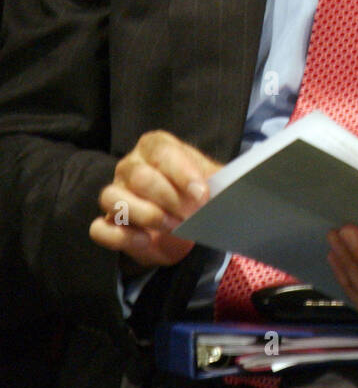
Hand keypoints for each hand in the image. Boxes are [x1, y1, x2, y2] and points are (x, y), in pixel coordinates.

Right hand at [90, 130, 221, 268]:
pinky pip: (100, 228)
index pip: (162, 152)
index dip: (182, 174)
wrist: (186, 226)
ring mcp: (114, 193)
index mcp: (155, 147)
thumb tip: (227, 186)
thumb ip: (218, 180)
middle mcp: (130, 166)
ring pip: (112, 198)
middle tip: (192, 216)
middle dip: (169, 199)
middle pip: (139, 177)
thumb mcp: (212, 183)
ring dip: (146, 216)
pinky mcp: (107, 223)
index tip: (202, 195)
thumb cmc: (196, 195)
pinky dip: (122, 236)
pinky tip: (146, 241)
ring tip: (174, 228)